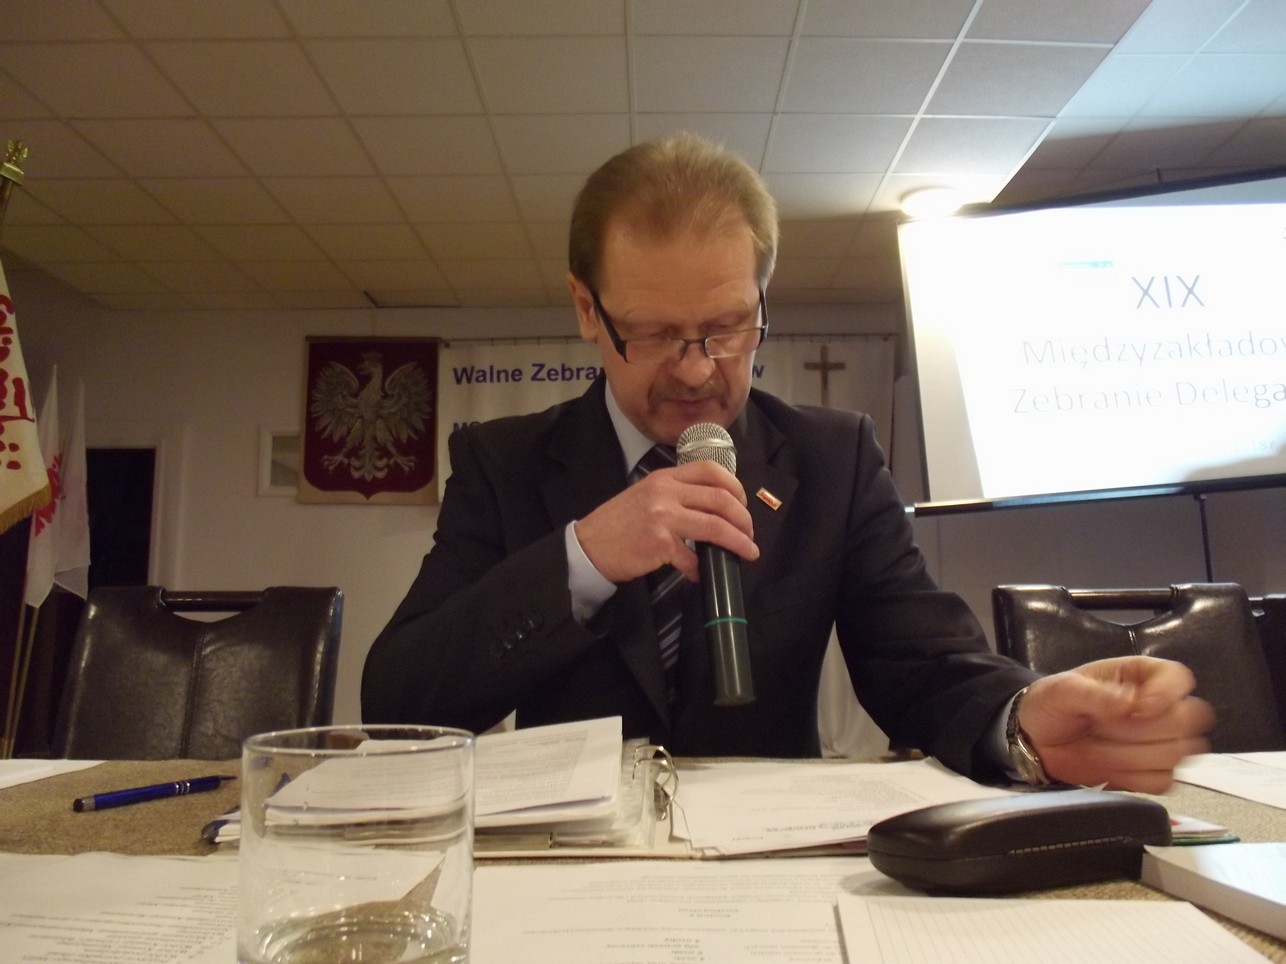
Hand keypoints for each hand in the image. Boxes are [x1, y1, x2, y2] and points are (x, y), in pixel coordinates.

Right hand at [573, 461, 759, 582]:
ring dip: (737, 541)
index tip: (742, 504)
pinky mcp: (659, 543)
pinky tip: (700, 573)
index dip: (735, 486)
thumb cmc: (618, 523)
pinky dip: (701, 568)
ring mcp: (663, 517)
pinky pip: (692, 557)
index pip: (710, 470)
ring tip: (747, 551)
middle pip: (720, 499)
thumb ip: (676, 495)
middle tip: (749, 533)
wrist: (589, 546)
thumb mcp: (646, 495)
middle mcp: (665, 492)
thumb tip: (712, 510)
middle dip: (743, 518)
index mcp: (665, 477)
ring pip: (715, 526)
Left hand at [1018, 656, 1214, 792]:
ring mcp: (1159, 741)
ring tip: (1097, 747)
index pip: (1179, 679)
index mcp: (1141, 675)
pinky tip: (1108, 770)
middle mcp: (1158, 706)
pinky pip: (1163, 781)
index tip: (1136, 709)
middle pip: (1188, 719)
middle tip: (1104, 728)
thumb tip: (1130, 704)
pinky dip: (1133, 780)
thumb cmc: (1051, 704)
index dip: (1165, 695)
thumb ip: (1095, 695)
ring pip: (1178, 753)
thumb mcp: (1062, 691)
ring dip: (1132, 756)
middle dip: (1143, 730)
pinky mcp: (1152, 771)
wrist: (1036, 740)